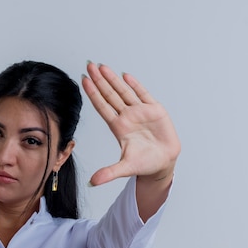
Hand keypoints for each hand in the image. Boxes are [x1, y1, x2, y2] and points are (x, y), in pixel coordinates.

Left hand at [82, 62, 179, 185]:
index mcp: (118, 127)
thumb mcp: (125, 168)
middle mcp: (127, 117)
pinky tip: (126, 75)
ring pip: (124, 91)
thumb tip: (92, 183)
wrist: (163, 163)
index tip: (84, 81)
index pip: (102, 107)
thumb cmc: (144, 164)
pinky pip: (143, 94)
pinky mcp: (154, 110)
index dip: (93, 94)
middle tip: (89, 65)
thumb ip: (109, 173)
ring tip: (102, 66)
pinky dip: (135, 85)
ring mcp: (140, 112)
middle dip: (99, 80)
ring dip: (113, 79)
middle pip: (110, 95)